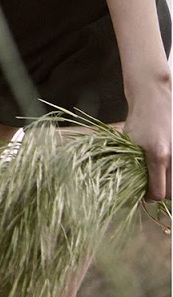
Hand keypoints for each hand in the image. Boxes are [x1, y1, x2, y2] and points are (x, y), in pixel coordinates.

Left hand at [124, 74, 170, 201]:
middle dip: (162, 193)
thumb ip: (133, 166)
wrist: (155, 99)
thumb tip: (133, 187)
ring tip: (162, 177)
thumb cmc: (139, 121)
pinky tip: (169, 168)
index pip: (158, 192)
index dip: (150, 197)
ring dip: (171, 184)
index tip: (145, 194)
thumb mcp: (129, 144)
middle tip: (154, 187)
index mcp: (157, 156)